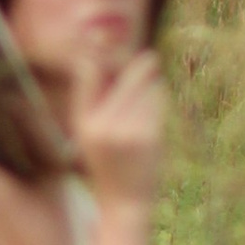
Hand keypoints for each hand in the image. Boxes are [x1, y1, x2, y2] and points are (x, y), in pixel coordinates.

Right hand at [70, 50, 163, 207]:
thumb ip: (93, 97)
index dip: (106, 52)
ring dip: (153, 84)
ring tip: (148, 97)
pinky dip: (160, 98)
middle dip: (141, 63)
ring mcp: (128, 130)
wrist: (125, 201)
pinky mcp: (150, 136)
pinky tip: (155, 109)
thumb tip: (100, 56)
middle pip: (129, 71)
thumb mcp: (88, 132)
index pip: (91, 70)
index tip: (114, 44)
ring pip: (149, 85)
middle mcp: (103, 123)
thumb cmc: (109, 161)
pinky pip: (159, 101)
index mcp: (84, 120)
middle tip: (149, 58)